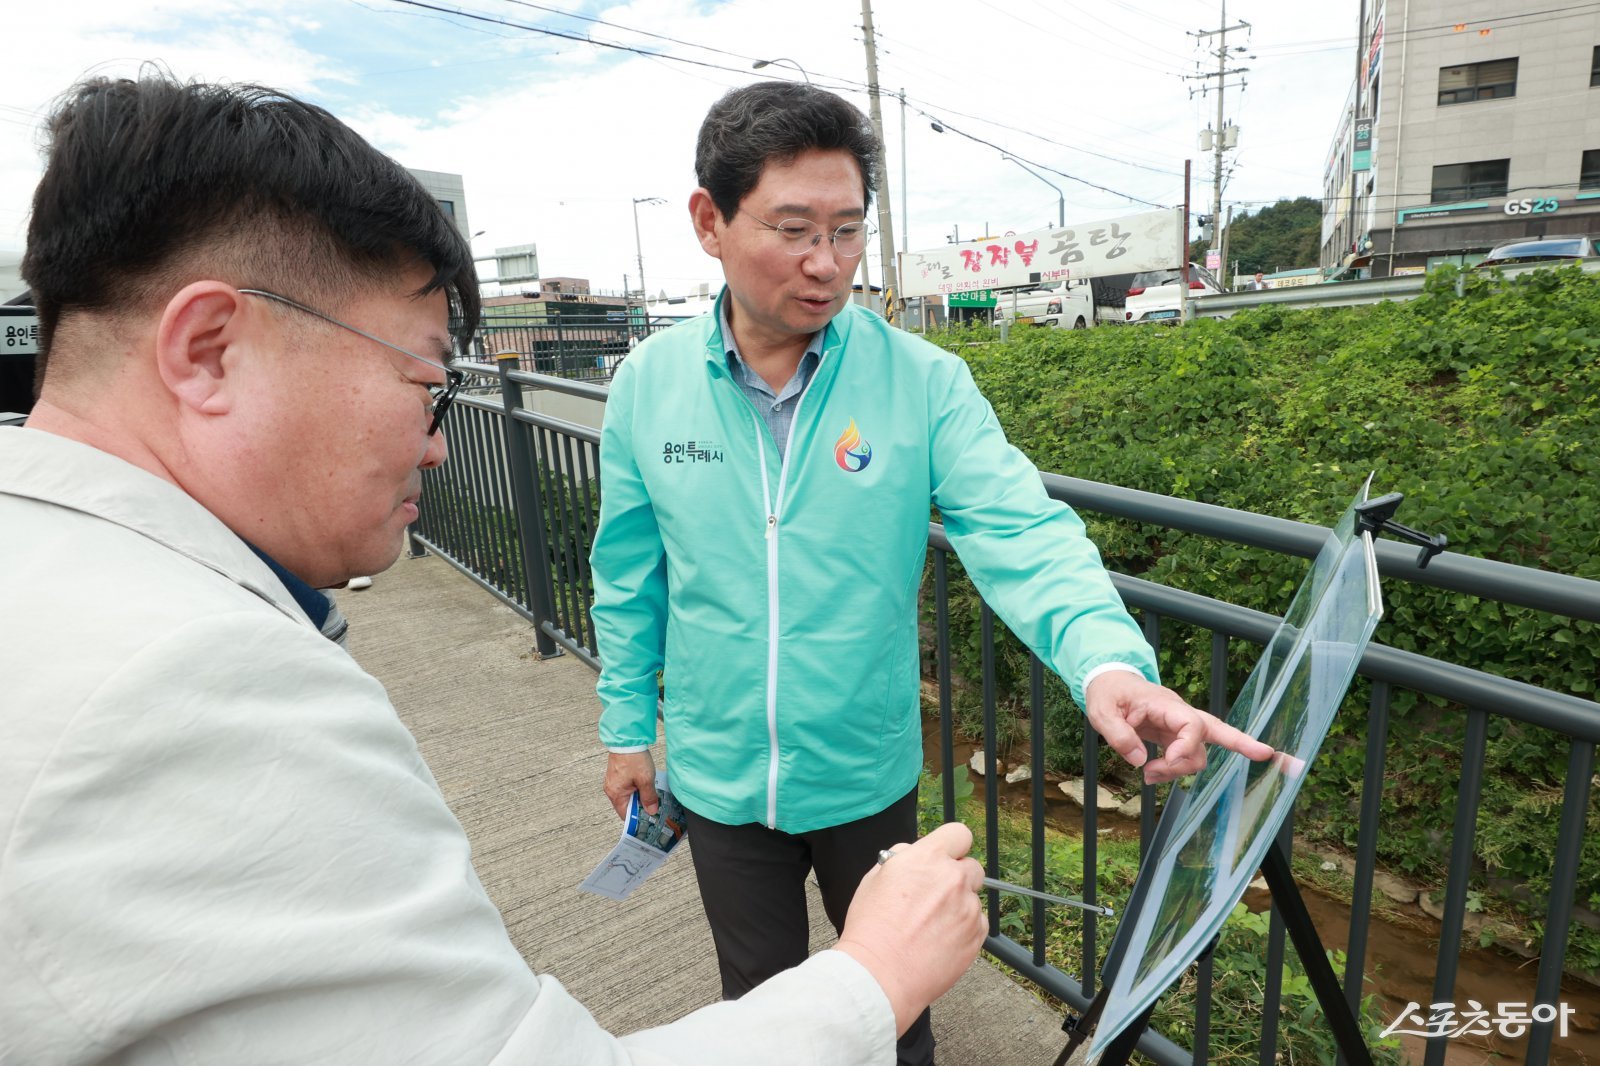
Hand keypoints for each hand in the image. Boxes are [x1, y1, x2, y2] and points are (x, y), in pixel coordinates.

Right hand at [603, 750, 657, 818]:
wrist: (627, 739)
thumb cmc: (633, 757)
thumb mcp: (645, 780)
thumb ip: (649, 797)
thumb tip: (651, 811)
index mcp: (615, 793)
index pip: (625, 815)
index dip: (638, 818)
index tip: (649, 819)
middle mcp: (611, 789)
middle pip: (627, 806)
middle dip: (640, 806)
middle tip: (654, 806)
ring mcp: (613, 782)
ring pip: (628, 796)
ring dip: (639, 796)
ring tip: (651, 793)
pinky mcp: (617, 775)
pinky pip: (627, 787)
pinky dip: (636, 788)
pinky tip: (646, 784)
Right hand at [834, 822, 985, 1035]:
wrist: (879, 975)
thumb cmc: (871, 929)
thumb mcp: (874, 878)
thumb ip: (901, 858)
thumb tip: (913, 854)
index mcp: (927, 859)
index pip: (959, 834)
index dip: (951, 845)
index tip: (946, 857)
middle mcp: (953, 879)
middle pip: (972, 866)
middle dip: (957, 877)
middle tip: (936, 896)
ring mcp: (968, 909)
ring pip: (973, 898)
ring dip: (959, 906)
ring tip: (931, 927)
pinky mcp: (976, 936)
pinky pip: (977, 924)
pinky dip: (964, 930)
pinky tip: (939, 941)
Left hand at [1085, 671, 1273, 783]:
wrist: (1109, 682)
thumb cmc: (1108, 692)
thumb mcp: (1101, 711)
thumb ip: (1118, 735)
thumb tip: (1140, 761)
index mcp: (1163, 703)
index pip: (1191, 723)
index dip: (1186, 746)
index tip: (1166, 761)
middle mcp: (1178, 714)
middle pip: (1215, 729)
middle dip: (1240, 742)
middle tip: (1265, 753)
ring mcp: (1177, 726)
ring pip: (1196, 753)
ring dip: (1178, 770)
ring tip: (1147, 775)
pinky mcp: (1172, 736)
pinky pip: (1184, 757)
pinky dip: (1173, 770)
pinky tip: (1152, 776)